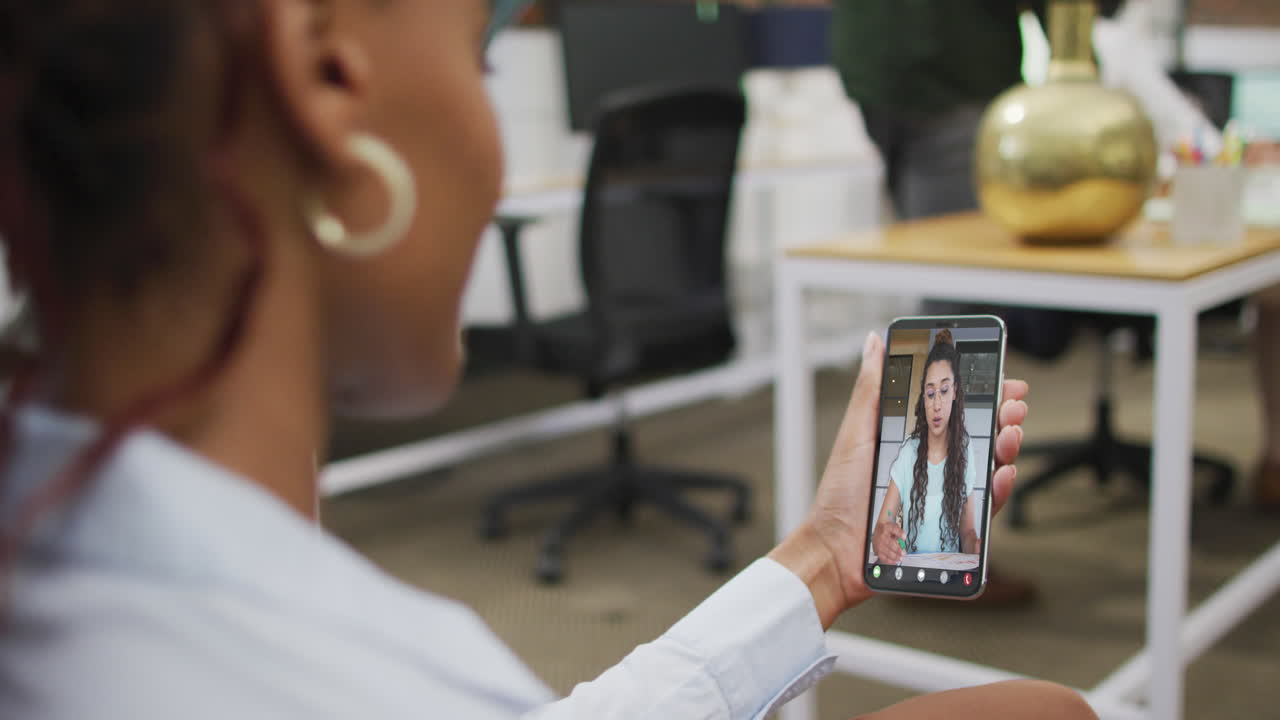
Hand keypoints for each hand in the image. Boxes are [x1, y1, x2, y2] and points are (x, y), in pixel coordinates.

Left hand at [770, 332, 1029, 628]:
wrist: (836, 551)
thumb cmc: (840, 494)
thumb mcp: (856, 433)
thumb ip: (872, 388)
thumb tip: (875, 341)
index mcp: (912, 439)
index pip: (955, 410)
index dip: (982, 393)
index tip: (1002, 377)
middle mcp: (932, 463)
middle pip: (979, 435)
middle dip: (1003, 415)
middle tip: (1013, 405)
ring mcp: (942, 493)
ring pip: (988, 466)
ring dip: (1007, 446)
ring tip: (1010, 433)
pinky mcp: (950, 523)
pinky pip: (983, 505)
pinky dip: (999, 488)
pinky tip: (1002, 473)